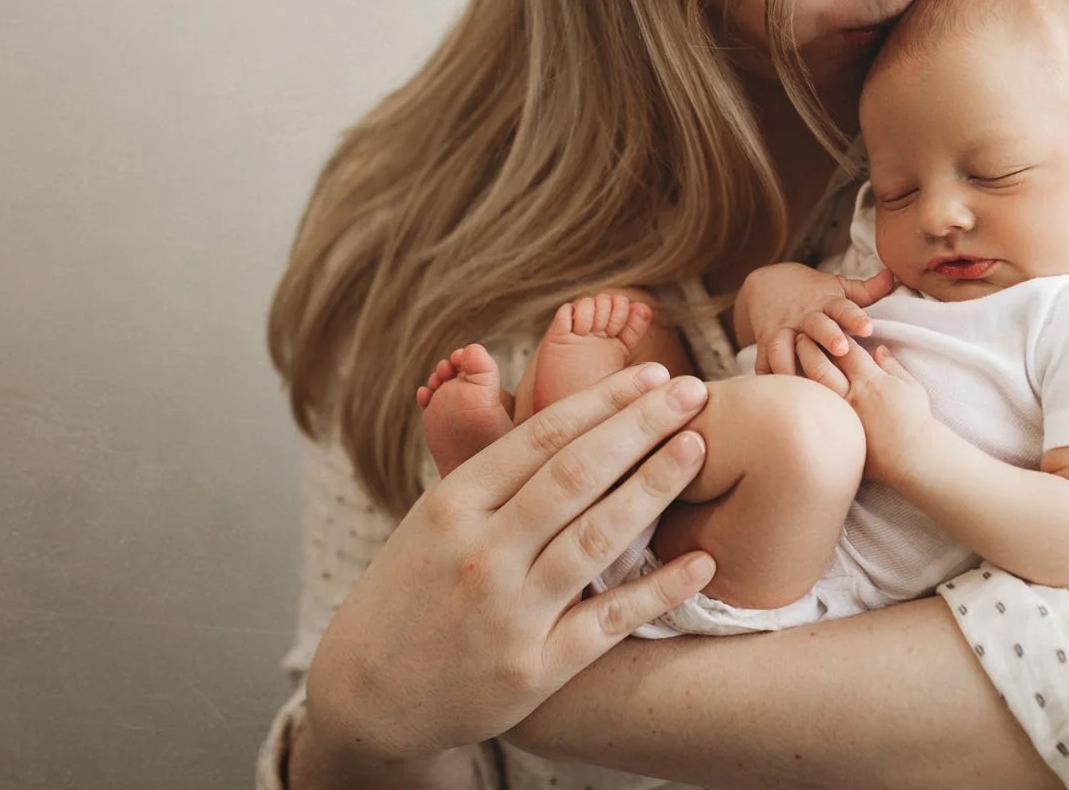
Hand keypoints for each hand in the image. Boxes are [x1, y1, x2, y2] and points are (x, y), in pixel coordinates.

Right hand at [298, 363, 717, 775]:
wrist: (367, 696)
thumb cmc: (410, 593)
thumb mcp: (432, 521)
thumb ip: (493, 477)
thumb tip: (567, 419)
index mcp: (453, 504)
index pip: (541, 436)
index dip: (604, 400)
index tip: (651, 374)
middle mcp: (479, 552)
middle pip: (575, 474)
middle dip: (640, 425)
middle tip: (692, 391)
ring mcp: (507, 612)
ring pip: (594, 538)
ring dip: (653, 488)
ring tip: (697, 449)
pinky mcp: (532, 670)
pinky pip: (606, 620)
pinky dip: (658, 590)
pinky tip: (701, 562)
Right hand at [737, 262, 894, 375]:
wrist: (768, 284)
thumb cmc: (812, 290)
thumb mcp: (838, 286)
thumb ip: (866, 290)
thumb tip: (895, 277)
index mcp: (826, 302)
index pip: (843, 307)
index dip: (855, 317)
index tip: (868, 327)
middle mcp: (804, 317)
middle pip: (816, 325)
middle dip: (827, 336)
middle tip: (841, 348)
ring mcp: (782, 330)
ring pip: (784, 346)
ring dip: (793, 361)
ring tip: (804, 380)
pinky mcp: (765, 343)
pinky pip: (764, 362)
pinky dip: (768, 377)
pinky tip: (776, 394)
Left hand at [794, 336, 932, 487]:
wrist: (913, 456)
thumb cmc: (915, 420)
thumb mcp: (910, 386)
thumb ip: (891, 366)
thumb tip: (879, 349)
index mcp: (870, 379)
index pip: (845, 349)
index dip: (834, 335)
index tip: (826, 327)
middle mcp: (850, 394)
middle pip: (820, 363)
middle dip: (807, 346)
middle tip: (798, 337)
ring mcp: (839, 414)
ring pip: (810, 386)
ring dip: (798, 370)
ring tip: (788, 360)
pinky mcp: (833, 433)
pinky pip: (810, 412)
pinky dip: (799, 399)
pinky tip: (790, 390)